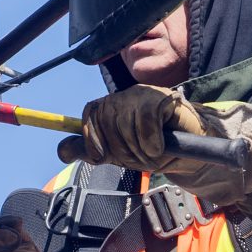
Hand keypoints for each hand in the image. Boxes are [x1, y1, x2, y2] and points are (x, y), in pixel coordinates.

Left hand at [57, 85, 206, 173]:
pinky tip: (160, 146)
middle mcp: (125, 96)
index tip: (100, 156)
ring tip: (152, 153)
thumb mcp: (118, 154)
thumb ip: (91, 151)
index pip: (90, 112)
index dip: (91, 136)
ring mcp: (145, 94)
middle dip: (121, 149)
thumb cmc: (154, 151)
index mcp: (112, 107)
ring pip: (125, 122)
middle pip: (106, 120)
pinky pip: (145, 120)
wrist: (189, 155)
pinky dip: (151, 141)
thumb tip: (61, 151)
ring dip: (139, 149)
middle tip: (138, 157)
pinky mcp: (163, 97)